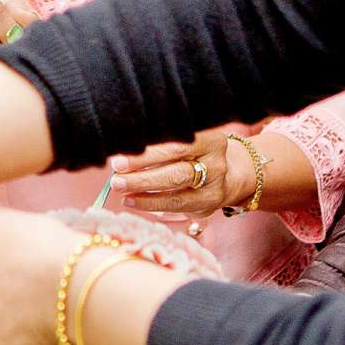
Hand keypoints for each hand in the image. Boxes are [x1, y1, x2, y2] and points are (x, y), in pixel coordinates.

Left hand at [107, 130, 247, 217]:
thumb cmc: (194, 150)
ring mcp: (214, 186)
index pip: (176, 145)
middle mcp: (216, 162)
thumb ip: (160, 142)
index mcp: (210, 138)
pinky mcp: (207, 205)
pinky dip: (149, 204)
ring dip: (143, 191)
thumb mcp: (185, 138)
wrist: (228, 172)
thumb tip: (122, 152)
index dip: (148, 153)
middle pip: (177, 169)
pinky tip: (130, 200)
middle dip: (143, 173)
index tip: (120, 157)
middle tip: (116, 175)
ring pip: (176, 191)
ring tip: (120, 188)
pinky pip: (175, 206)